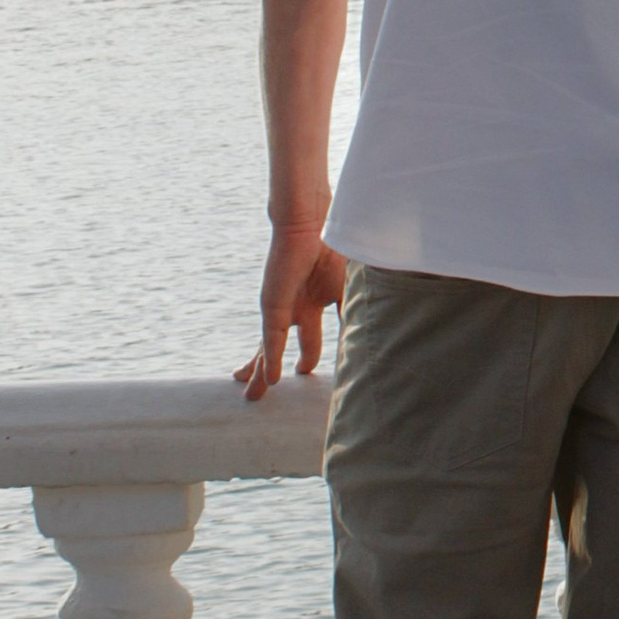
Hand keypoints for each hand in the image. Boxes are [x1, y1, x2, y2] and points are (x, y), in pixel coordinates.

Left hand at [236, 210, 346, 401]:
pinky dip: (272, 361)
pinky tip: (273, 380)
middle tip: (262, 393)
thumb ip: (352, 314)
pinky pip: (273, 340)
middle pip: (276, 348)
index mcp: (310, 303)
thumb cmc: (333, 246)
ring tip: (252, 397)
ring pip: (268, 349)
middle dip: (268, 370)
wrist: (312, 222)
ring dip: (261, 374)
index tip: (304, 372)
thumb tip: (365, 338)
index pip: (306, 340)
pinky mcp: (274, 305)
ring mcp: (281, 309)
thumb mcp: (348, 288)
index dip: (306, 358)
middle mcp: (292, 309)